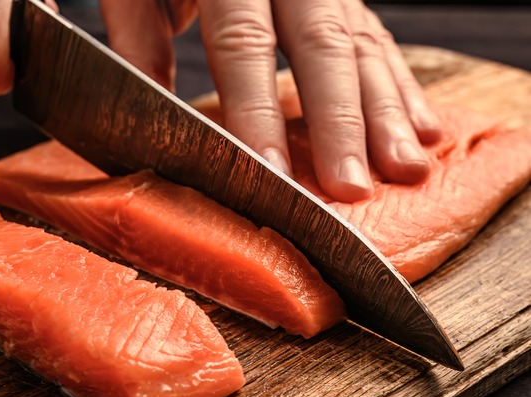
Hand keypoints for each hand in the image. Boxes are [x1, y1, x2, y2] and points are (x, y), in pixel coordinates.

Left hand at [101, 0, 441, 201]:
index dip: (258, 112)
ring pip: (362, 44)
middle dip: (339, 124)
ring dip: (387, 112)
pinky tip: (423, 128)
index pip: (244, 44)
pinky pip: (379, 39)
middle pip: (321, 47)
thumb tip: (143, 118)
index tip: (270, 173)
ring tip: (405, 169)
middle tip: (349, 189)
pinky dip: (402, 87)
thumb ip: (139, 43)